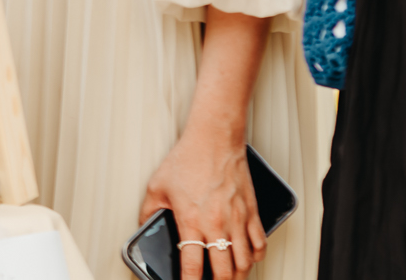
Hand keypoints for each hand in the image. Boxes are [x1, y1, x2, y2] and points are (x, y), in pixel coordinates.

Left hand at [140, 130, 264, 279]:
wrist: (214, 139)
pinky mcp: (251, 212)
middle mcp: (217, 225)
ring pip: (244, 263)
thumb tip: (145, 227)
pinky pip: (260, 244)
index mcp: (192, 221)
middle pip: (223, 272)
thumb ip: (149, 211)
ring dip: (237, 276)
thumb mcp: (157, 186)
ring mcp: (237, 220)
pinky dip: (256, 258)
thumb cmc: (188, 158)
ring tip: (229, 279)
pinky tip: (248, 260)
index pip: (192, 267)